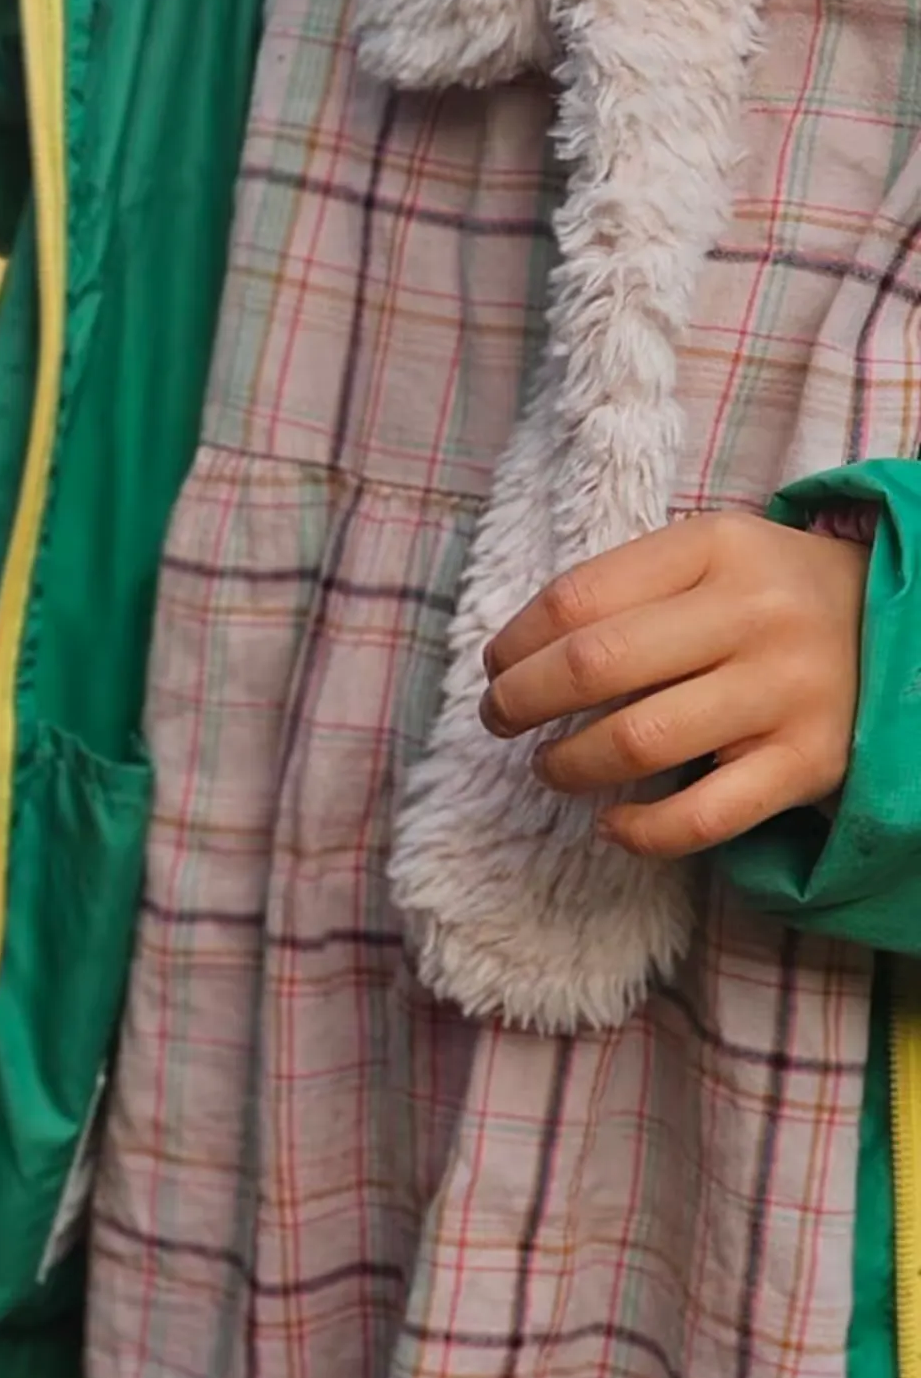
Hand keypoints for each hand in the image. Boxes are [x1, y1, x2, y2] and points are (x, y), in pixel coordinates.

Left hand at [481, 510, 869, 856]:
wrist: (903, 629)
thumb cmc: (772, 598)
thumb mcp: (712, 559)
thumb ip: (627, 591)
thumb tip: (514, 659)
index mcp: (718, 546)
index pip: (576, 599)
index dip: (514, 644)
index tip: (497, 668)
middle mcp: (756, 613)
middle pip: (592, 667)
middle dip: (518, 702)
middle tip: (500, 719)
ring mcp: (787, 689)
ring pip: (635, 742)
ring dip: (567, 764)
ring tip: (551, 766)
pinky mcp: (809, 762)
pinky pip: (700, 816)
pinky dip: (639, 831)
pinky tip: (612, 823)